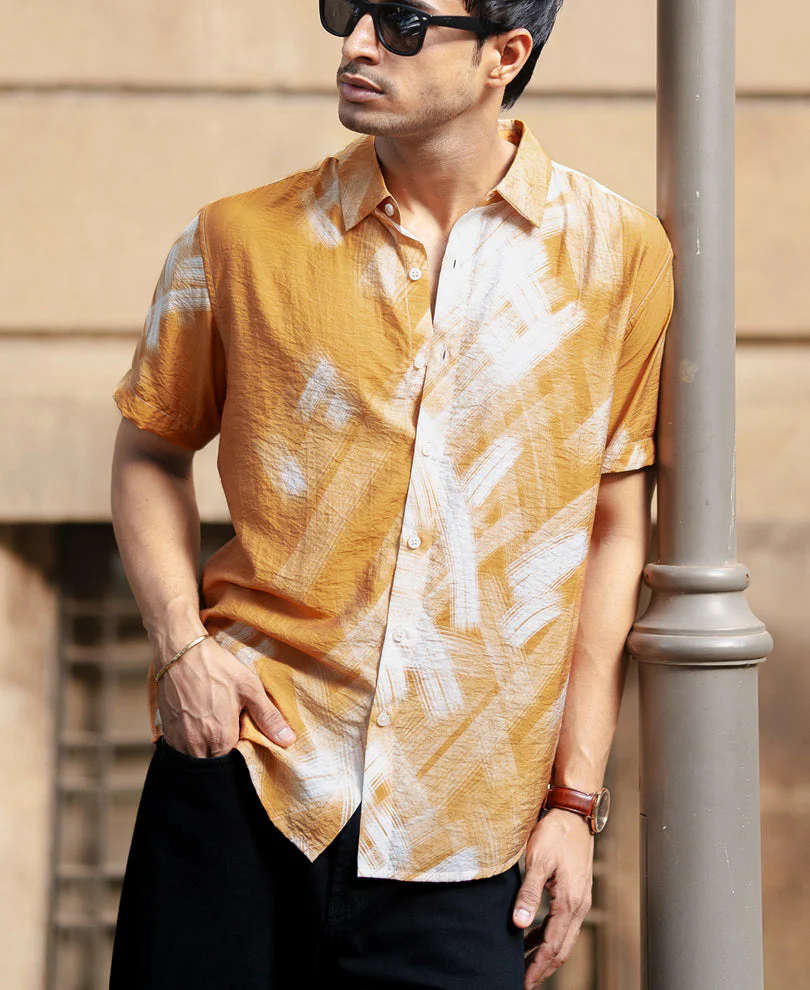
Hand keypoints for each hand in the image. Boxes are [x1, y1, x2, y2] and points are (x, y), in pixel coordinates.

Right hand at [157, 636, 295, 756]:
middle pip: (213, 764)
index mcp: (220, 738)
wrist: (180, 650)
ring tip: (215, 729)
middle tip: (231, 734)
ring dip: (206, 752)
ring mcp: (178, 739)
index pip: (232, 766)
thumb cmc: (217, 667)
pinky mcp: (166, 730)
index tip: (246, 742)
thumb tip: (288, 740)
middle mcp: (196, 745)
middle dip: (223, 757)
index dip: (240, 758)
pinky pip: (180, 749)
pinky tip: (199, 724)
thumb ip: (268, 717)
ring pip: (195, 759)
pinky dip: (190, 744)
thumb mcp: (250, 688)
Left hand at [512, 809, 593, 987]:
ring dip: (546, 953)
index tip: (524, 982)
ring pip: (564, 937)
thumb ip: (528, 894)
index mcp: (569, 901)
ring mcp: (580, 899)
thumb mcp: (538, 861)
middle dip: (544, 968)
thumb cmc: (555, 833)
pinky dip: (549, 935)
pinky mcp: (576, 892)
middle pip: (562, 948)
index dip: (538, 967)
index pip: (553, 945)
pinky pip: (564, 923)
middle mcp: (579, 905)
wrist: (574, 813)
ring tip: (525, 965)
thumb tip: (518, 924)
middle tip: (524, 981)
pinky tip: (532, 936)